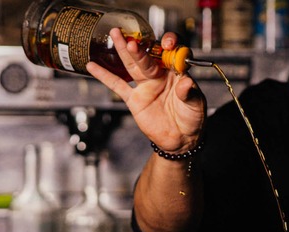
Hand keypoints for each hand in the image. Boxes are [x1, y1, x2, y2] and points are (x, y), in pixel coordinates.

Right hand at [87, 28, 205, 152]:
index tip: (167, 44)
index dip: (170, 45)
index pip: (172, 52)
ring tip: (115, 35)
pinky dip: (104, 75)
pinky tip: (92, 65)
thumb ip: (190, 93)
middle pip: (148, 56)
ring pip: (133, 65)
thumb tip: (186, 82)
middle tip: (131, 39)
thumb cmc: (192, 119)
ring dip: (124, 50)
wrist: (181, 140)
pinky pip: (117, 85)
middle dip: (140, 47)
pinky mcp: (134, 99)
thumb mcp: (196, 105)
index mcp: (176, 72)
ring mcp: (146, 86)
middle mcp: (160, 75)